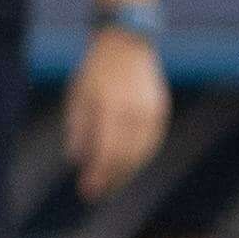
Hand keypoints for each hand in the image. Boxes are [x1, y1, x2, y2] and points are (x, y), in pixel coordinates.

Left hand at [65, 27, 170, 199]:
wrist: (128, 44)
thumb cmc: (97, 69)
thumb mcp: (78, 95)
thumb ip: (79, 128)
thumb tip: (78, 160)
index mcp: (111, 107)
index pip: (107, 152)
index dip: (98, 175)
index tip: (87, 191)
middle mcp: (135, 112)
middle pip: (126, 158)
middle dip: (110, 180)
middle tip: (95, 194)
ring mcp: (152, 112)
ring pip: (142, 154)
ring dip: (126, 172)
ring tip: (111, 184)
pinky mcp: (160, 112)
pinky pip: (151, 143)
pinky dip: (139, 158)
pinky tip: (127, 167)